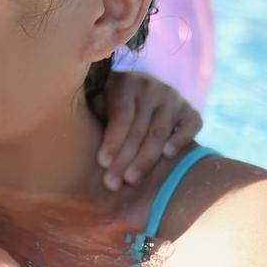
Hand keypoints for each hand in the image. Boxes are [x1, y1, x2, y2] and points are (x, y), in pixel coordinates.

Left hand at [98, 71, 203, 191]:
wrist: (137, 90)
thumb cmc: (106, 103)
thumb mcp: (96, 101)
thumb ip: (92, 114)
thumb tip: (74, 139)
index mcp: (124, 83)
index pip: (121, 116)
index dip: (113, 140)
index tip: (102, 163)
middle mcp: (150, 86)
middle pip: (139, 129)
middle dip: (125, 159)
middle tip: (113, 183)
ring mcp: (172, 97)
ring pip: (159, 132)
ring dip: (145, 160)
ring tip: (131, 180)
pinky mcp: (189, 109)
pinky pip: (191, 125)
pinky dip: (181, 139)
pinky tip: (168, 155)